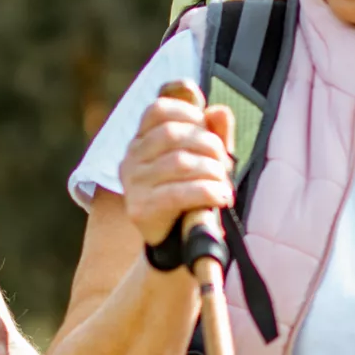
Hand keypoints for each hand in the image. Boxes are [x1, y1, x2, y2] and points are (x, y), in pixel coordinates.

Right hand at [120, 79, 234, 253]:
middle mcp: (130, 159)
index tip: (207, 125)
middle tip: (224, 163)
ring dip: (211, 170)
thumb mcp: (205, 159)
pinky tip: (222, 197)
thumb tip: (219, 111)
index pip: (158, 110)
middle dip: (208, 144)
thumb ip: (214, 133)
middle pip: (173, 133)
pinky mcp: (139, 208)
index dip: (187, 111)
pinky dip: (207, 192)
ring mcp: (132, 184)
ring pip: (179, 162)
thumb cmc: (191, 195)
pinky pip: (178, 192)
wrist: (177, 244)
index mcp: (141, 141)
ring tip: (224, 183)